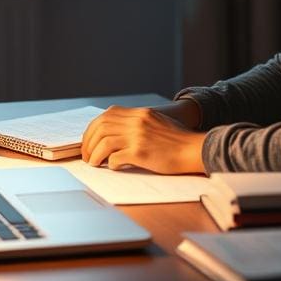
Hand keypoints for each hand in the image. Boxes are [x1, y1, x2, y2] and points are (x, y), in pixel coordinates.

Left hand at [80, 105, 206, 173]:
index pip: (106, 115)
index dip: (93, 129)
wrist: (193, 149)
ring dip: (94, 155)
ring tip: (94, 163)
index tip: (90, 141)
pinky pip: (115, 158)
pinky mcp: (141, 153)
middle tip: (87, 155)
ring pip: (103, 143)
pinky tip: (114, 167)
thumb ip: (137, 122)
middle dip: (88, 142)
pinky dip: (110, 164)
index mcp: (140, 113)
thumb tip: (114, 132)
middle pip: (101, 128)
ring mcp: (138, 136)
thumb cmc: (176, 140)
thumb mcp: (156, 122)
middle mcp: (137, 121)